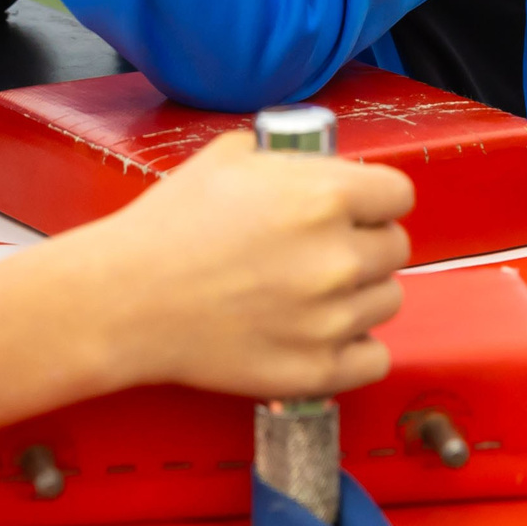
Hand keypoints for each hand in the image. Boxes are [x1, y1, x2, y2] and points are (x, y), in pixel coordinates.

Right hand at [70, 132, 413, 399]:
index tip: (360, 207)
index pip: (399, 194)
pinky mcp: (317, 369)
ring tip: (313, 290)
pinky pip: (375, 357)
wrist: (127, 298)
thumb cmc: (168, 227)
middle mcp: (339, 258)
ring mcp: (332, 319)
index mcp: (324, 196)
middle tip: (325, 249)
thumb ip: (286, 155)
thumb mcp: (227, 157)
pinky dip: (355, 346)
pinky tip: (323, 330)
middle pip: (395, 247)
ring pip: (387, 300)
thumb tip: (312, 162)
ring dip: (360, 293)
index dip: (376, 198)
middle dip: (366, 242)